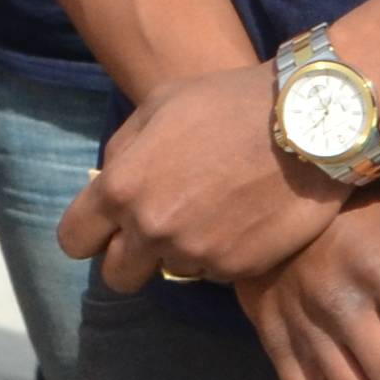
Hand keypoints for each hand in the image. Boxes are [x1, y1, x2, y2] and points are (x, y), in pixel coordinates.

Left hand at [57, 63, 347, 290]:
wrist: (305, 125)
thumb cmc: (226, 104)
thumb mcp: (157, 108)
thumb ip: (124, 153)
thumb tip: (108, 187)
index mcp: (121, 188)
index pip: (73, 240)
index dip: (87, 236)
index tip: (103, 231)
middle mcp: (152, 229)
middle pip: (117, 276)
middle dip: (129, 259)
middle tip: (155, 234)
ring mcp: (196, 253)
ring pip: (172, 271)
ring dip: (181, 250)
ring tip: (212, 211)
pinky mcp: (238, 269)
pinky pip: (215, 272)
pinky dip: (221, 253)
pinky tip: (241, 219)